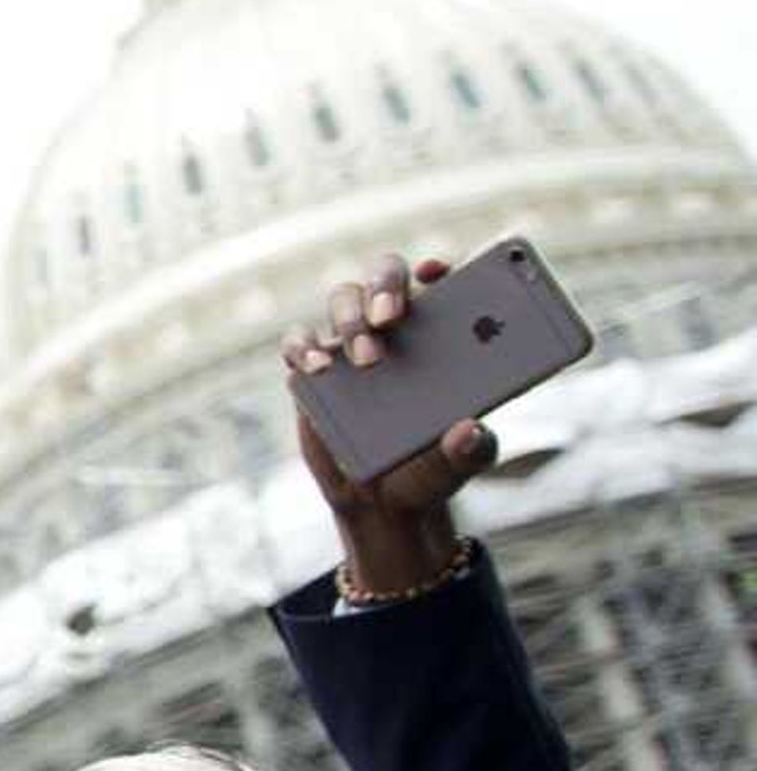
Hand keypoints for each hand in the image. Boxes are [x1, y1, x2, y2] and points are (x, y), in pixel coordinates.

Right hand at [280, 251, 493, 595]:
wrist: (383, 503)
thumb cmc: (431, 469)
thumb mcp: (463, 463)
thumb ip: (473, 448)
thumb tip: (469, 430)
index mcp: (442, 333)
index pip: (441, 281)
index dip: (438, 267)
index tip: (435, 272)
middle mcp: (395, 328)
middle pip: (385, 276)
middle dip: (386, 286)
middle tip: (392, 318)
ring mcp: (351, 345)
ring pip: (343, 299)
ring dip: (352, 320)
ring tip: (367, 361)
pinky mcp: (313, 372)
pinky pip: (298, 343)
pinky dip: (304, 349)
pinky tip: (318, 369)